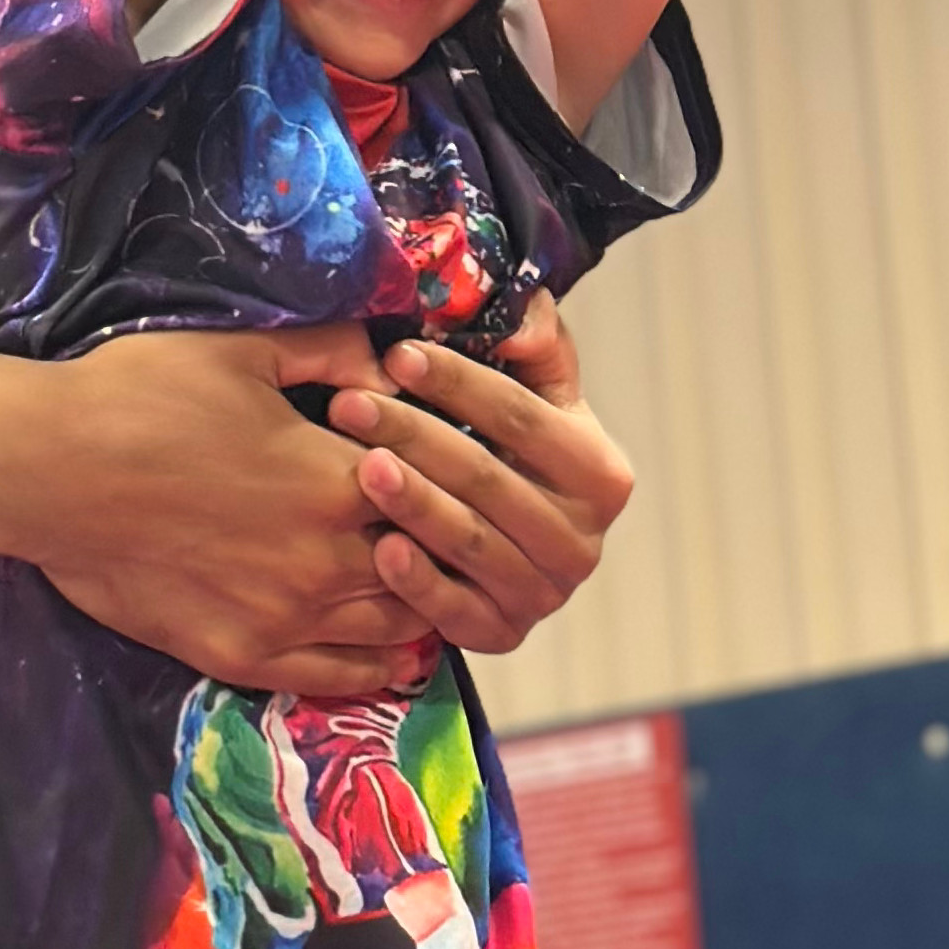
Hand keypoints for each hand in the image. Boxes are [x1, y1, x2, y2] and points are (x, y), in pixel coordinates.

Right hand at [0, 323, 438, 695]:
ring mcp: (282, 619)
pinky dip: (375, 667)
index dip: (452, 479)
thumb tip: (399, 363)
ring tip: (433, 588)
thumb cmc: (142, 395)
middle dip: (444, 549)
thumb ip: (333, 350)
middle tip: (462, 535)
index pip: (434, 492)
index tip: (462, 470)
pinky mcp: (239, 657)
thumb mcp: (243, 349)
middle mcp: (323, 561)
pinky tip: (390, 652)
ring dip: (419, 608)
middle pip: (424, 570)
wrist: (46, 469)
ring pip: (392, 630)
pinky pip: (334, 678)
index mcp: (334, 479)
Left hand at [323, 297, 635, 652]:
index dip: (458, 382)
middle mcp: (582, 540)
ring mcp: (544, 594)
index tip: (396, 354)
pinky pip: (455, 611)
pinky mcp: (503, 635)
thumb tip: (519, 314)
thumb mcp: (542, 391)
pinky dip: (417, 581)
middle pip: (486, 477)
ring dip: (411, 501)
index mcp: (600, 473)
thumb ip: (537, 342)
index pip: (522, 417)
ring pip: (469, 539)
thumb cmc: (516, 450)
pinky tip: (380, 549)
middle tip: (348, 404)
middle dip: (412, 434)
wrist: (516, 545)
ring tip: (357, 464)